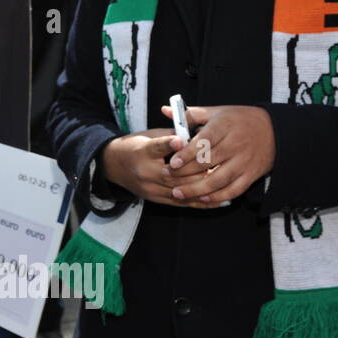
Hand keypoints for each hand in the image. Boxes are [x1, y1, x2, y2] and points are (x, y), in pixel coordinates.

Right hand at [99, 127, 221, 208]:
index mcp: (141, 152)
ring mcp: (151, 189)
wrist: (113, 165)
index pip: (155, 148)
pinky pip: (183, 203)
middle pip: (174, 174)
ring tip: (224, 183)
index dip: (168, 144)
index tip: (180, 140)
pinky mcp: (157, 199)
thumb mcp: (149, 135)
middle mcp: (145, 173)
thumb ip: (172, 136)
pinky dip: (203, 203)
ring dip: (203, 188)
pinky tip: (220, 201)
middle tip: (220, 164)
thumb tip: (196, 134)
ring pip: (181, 191)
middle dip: (198, 170)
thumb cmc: (135, 146)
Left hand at [159, 104, 274, 204]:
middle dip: (186, 172)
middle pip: (208, 162)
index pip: (205, 141)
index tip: (172, 162)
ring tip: (178, 193)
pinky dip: (218, 196)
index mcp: (225, 126)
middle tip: (167, 177)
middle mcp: (236, 144)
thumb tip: (164, 111)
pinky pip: (234, 189)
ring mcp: (244, 162)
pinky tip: (202, 198)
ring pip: (219, 179)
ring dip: (197, 189)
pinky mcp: (252, 175)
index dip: (188, 153)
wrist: (275, 131)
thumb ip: (190, 115)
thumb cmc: (239, 120)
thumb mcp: (216, 112)